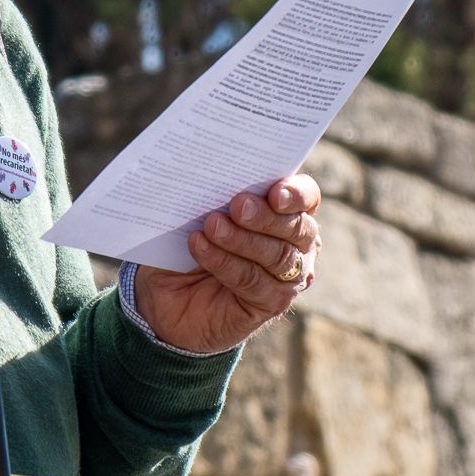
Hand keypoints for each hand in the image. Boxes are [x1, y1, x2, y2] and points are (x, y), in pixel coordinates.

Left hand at [133, 174, 321, 354]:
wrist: (167, 294)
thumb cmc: (190, 239)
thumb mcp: (199, 211)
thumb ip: (215, 192)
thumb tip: (205, 171)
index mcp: (288, 210)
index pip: (307, 197)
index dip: (296, 193)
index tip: (274, 192)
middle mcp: (297, 244)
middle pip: (298, 228)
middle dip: (266, 216)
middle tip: (238, 205)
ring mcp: (288, 278)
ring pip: (278, 257)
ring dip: (243, 240)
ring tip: (212, 226)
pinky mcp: (270, 304)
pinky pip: (253, 282)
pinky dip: (224, 262)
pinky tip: (200, 246)